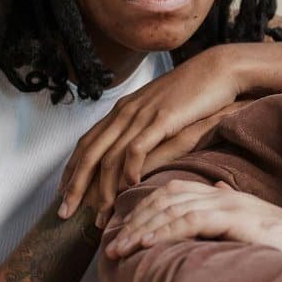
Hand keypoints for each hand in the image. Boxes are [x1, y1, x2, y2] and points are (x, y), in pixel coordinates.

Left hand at [57, 45, 253, 224]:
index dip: (72, 170)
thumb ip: (144, 127)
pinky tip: (130, 186)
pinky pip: (138, 147)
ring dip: (102, 188)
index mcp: (123, 109)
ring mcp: (143, 114)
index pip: (86, 142)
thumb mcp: (160, 108)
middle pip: (90, 153)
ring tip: (100, 212)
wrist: (218, 68)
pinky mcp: (163, 118)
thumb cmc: (194, 91)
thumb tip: (134, 151)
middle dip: (75, 186)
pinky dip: (130, 169)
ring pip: (111, 155)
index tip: (63, 194)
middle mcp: (126, 111)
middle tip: (64, 212)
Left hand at [104, 180, 281, 258]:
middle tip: (111, 242)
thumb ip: (228, 209)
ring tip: (119, 247)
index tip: (123, 230)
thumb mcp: (249, 222)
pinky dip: (164, 231)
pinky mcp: (234, 217)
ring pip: (171, 209)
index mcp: (221, 194)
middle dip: (133, 220)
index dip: (143, 209)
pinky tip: (146, 243)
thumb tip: (214, 196)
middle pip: (164, 198)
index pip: (172, 193)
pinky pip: (190, 221)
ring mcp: (227, 203)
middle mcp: (220, 193)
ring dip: (141, 229)